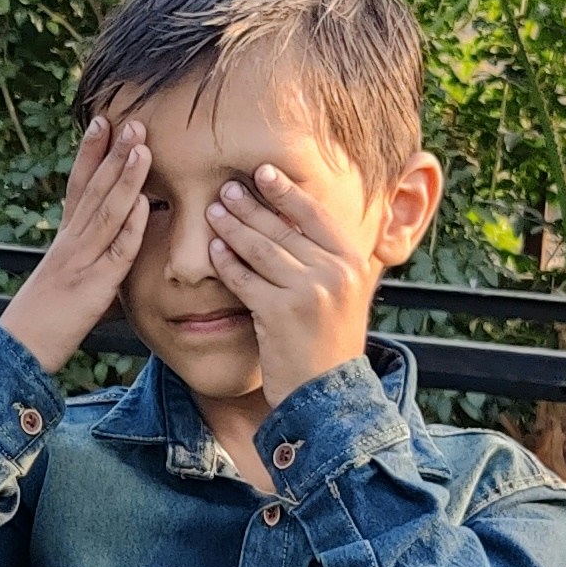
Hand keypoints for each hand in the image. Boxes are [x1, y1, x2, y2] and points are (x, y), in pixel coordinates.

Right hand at [0, 117, 149, 371]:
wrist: (19, 350)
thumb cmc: (46, 320)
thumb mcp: (67, 279)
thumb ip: (90, 258)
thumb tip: (117, 246)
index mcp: (64, 239)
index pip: (77, 186)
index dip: (89, 153)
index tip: (102, 121)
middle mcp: (70, 243)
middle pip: (92, 190)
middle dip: (112, 153)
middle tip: (131, 119)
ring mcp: (81, 262)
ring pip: (106, 212)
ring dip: (125, 178)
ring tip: (141, 147)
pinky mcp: (93, 288)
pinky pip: (115, 254)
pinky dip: (129, 228)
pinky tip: (142, 205)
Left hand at [207, 162, 375, 399]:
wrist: (328, 394)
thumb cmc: (328, 344)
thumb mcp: (342, 295)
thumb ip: (326, 260)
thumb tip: (295, 220)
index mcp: (353, 262)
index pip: (315, 215)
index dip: (286, 192)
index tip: (262, 171)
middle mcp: (335, 272)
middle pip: (282, 228)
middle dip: (250, 205)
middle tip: (225, 188)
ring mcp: (308, 292)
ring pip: (260, 249)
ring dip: (232, 227)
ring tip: (212, 211)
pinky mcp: (279, 313)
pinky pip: (244, 279)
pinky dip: (226, 262)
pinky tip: (212, 250)